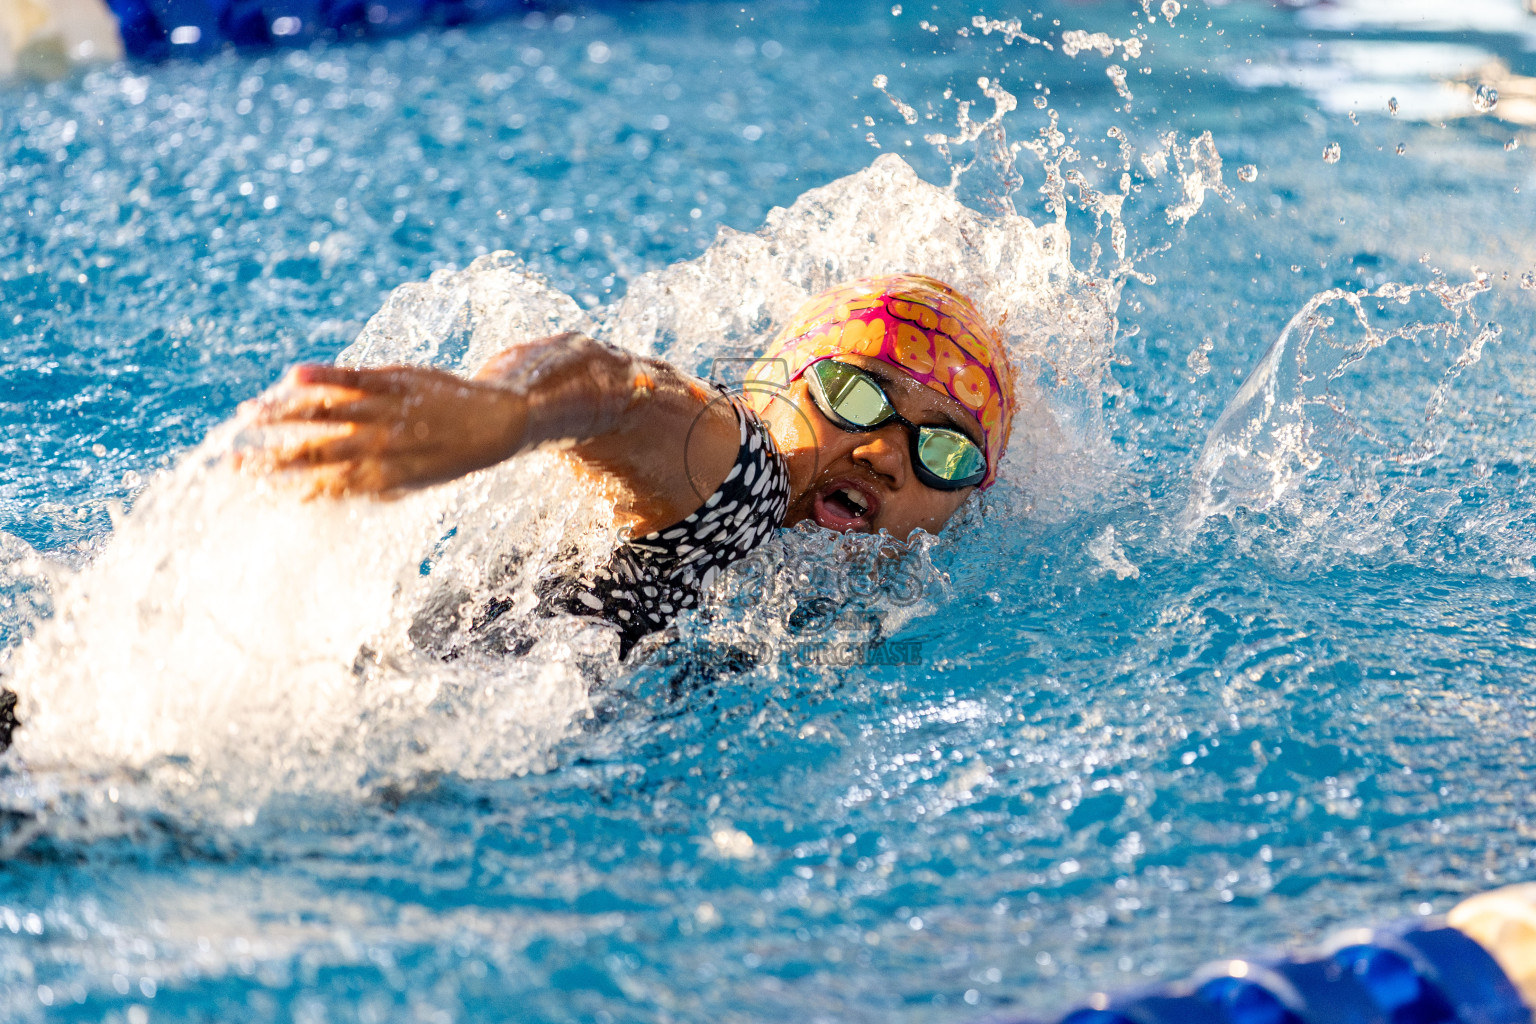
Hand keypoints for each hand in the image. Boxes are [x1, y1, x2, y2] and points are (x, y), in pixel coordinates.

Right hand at [235, 363, 526, 497]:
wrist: (496, 424)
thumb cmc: (445, 456)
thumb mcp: (409, 482)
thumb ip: (364, 487)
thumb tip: (313, 498)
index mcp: (384, 478)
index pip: (323, 485)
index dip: (285, 488)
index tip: (249, 490)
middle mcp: (382, 448)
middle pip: (318, 454)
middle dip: (272, 458)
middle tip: (232, 461)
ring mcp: (389, 413)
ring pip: (328, 414)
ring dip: (284, 415)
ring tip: (247, 416)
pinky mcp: (397, 381)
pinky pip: (355, 378)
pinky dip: (324, 377)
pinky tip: (291, 375)